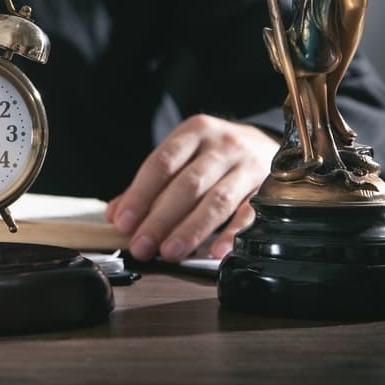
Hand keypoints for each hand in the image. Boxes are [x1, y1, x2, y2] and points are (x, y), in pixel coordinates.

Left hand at [105, 115, 277, 262]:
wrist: (266, 144)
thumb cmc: (214, 154)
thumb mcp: (182, 156)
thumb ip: (148, 185)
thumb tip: (116, 214)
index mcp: (194, 132)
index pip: (161, 163)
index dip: (140, 195)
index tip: (123, 221)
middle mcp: (223, 146)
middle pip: (188, 185)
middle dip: (161, 219)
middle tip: (142, 246)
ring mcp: (248, 167)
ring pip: (217, 201)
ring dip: (191, 230)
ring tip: (170, 253)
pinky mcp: (268, 190)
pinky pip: (250, 215)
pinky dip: (232, 235)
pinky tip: (216, 252)